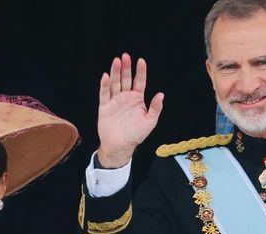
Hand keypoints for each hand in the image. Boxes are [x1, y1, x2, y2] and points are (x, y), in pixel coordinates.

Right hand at [97, 52, 163, 167]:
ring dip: (115, 72)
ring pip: (115, 83)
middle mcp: (126, 97)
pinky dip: (104, 85)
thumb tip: (161, 94)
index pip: (139, 81)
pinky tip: (106, 76)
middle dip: (126, 67)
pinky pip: (104, 94)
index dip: (140, 71)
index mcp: (137, 99)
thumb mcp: (150, 121)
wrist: (121, 146)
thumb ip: (155, 108)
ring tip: (116, 61)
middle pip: (126, 79)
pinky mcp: (105, 106)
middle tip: (125, 56)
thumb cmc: (136, 134)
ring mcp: (115, 101)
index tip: (141, 61)